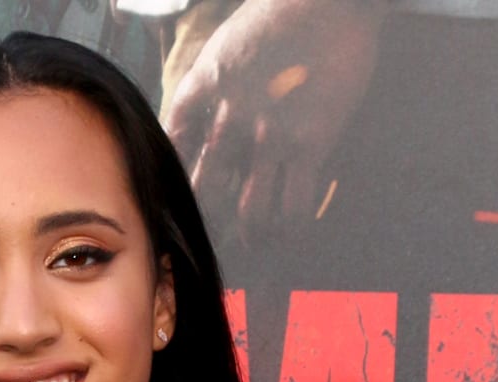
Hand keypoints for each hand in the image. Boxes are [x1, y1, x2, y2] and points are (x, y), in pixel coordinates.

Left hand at [164, 0, 386, 241]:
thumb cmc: (276, 20)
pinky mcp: (309, 144)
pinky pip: (295, 204)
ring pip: (251, 210)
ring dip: (253, 234)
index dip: (171, 185)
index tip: (175, 206)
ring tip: (257, 243)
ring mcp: (268, 136)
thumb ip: (207, 92)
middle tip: (214, 240)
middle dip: (210, 223)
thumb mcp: (222, 51)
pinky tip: (292, 234)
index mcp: (200, 93)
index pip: (172, 152)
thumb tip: (201, 128)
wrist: (326, 2)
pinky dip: (292, 227)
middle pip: (206, 191)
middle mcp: (227, 120)